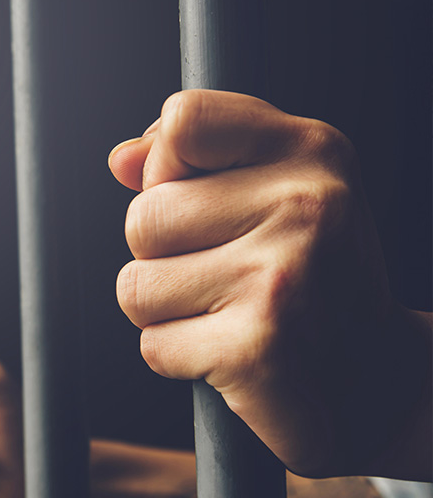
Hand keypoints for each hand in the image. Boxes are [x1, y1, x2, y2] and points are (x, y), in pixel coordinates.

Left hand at [109, 89, 431, 478]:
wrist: (375, 376)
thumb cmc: (311, 277)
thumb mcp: (273, 189)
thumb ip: (192, 160)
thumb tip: (122, 161)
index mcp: (308, 150)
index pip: (184, 121)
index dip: (167, 169)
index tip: (201, 202)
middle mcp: (304, 205)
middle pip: (142, 218)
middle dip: (162, 258)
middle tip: (226, 276)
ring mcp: (280, 276)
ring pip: (136, 286)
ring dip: (167, 312)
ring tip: (229, 313)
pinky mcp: (257, 348)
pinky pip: (154, 346)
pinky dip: (180, 359)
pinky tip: (232, 353)